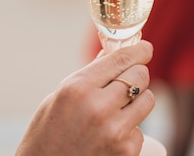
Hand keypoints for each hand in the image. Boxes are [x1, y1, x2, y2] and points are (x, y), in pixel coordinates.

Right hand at [15, 41, 154, 155]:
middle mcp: (98, 107)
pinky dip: (130, 131)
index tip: (145, 48)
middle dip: (137, 74)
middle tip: (130, 79)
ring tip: (119, 109)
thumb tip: (110, 55)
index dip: (139, 50)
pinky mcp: (126, 152)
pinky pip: (140, 130)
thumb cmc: (45, 136)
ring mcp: (114, 131)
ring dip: (138, 101)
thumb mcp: (58, 98)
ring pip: (147, 100)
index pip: (121, 58)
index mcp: (78, 88)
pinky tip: (110, 137)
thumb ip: (87, 76)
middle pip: (140, 76)